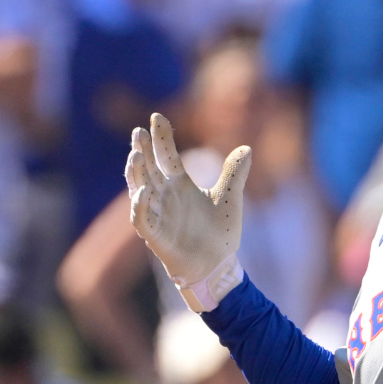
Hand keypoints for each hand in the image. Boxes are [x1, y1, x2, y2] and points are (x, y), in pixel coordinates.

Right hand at [125, 112, 250, 311]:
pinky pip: (142, 219)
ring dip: (135, 173)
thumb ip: (234, 174)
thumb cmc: (220, 232)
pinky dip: (140, 207)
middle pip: (148, 168)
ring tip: (135, 155)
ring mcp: (158, 214)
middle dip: (142, 150)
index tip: (156, 118)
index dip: (161, 137)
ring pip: (139, 189)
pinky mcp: (156, 236)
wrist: (218, 265)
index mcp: (180, 184)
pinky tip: (142, 192)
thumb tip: (247, 148)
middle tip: (138, 132)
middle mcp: (165, 196)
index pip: (166, 156)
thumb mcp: (230, 198)